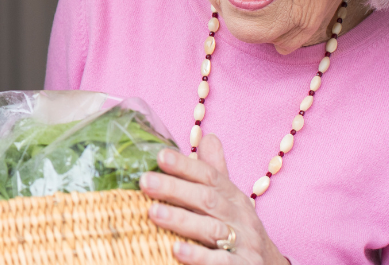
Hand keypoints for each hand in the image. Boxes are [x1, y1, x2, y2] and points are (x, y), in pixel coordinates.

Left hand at [138, 134, 288, 264]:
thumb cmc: (238, 228)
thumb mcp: (230, 199)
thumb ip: (216, 172)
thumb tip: (208, 136)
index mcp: (233, 197)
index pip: (209, 176)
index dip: (185, 165)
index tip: (160, 155)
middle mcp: (239, 217)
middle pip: (207, 199)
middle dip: (175, 189)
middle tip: (145, 181)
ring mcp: (243, 243)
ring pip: (211, 229)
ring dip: (181, 220)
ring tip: (152, 213)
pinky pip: (220, 262)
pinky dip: (199, 256)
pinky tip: (176, 251)